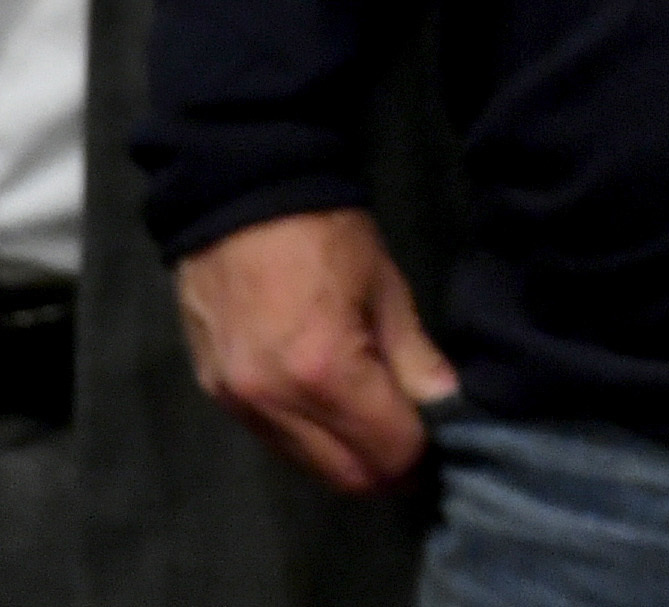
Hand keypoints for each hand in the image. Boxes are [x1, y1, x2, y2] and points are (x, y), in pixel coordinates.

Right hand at [175, 206, 454, 493]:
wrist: (238, 201)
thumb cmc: (325, 235)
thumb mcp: (386, 288)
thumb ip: (414, 357)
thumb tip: (446, 405)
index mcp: (324, 372)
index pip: (387, 449)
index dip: (422, 455)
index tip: (445, 444)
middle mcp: (273, 403)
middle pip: (343, 473)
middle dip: (387, 470)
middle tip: (418, 449)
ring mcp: (237, 405)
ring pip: (306, 465)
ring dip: (348, 461)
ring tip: (381, 434)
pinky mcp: (216, 397)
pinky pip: (274, 441)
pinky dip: (311, 441)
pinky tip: (336, 416)